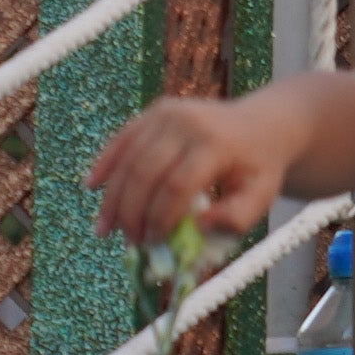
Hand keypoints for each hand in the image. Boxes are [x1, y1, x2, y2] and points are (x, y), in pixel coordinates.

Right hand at [89, 86, 307, 244]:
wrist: (262, 125)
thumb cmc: (258, 168)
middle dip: (132, 212)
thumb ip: (237, 219)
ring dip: (113, 197)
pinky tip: (92, 187)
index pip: (177, 185)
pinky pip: (123, 139)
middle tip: (128, 241)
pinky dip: (106, 163)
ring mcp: (170, 113)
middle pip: (146, 172)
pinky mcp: (157, 111)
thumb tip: (198, 227)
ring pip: (129, 158)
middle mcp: (189, 123)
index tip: (151, 243)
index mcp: (217, 144)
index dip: (159, 218)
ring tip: (105, 228)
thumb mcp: (261, 196)